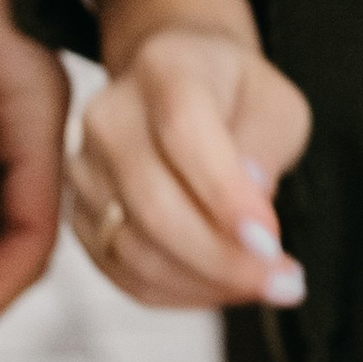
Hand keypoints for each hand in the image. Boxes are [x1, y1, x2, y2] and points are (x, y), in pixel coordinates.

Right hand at [69, 0, 311, 312]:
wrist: (180, 86)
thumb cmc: (235, 96)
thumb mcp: (275, 104)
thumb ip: (266, 148)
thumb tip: (250, 202)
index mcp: (164, 69)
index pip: (183, 134)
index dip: (225, 197)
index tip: (271, 243)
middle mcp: (111, 116)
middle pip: (153, 204)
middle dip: (223, 259)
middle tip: (281, 282)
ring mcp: (86, 169)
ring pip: (137, 252)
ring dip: (207, 283)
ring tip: (260, 282)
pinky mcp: (80, 217)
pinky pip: (126, 276)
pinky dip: (181, 292)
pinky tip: (221, 284)